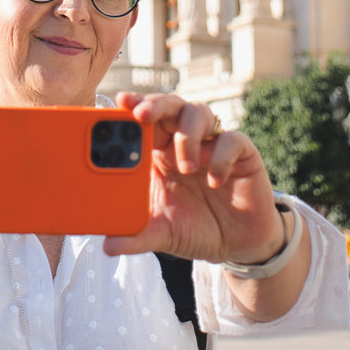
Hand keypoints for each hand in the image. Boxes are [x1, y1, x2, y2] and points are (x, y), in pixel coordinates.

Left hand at [101, 92, 284, 266]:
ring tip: (186, 167)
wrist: (236, 245)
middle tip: (142, 114)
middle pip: (169, 105)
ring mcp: (213, 144)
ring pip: (199, 112)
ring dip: (188, 135)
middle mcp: (184, 140)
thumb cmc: (194, 228)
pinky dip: (221, 157)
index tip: (120, 102)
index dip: (132, 106)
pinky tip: (214, 181)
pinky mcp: (242, 155)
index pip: (143, 119)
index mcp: (158, 152)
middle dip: (155, 104)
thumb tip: (107, 247)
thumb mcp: (161, 234)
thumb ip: (136, 236)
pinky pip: (233, 140)